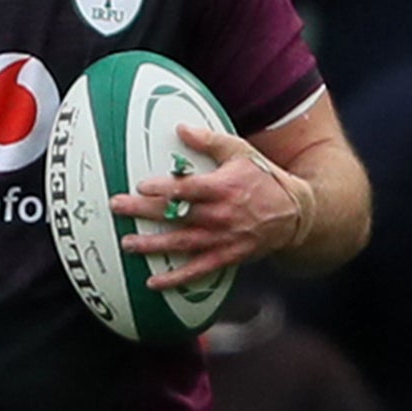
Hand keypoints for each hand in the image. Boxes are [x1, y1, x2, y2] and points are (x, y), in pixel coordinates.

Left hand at [114, 123, 312, 287]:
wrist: (294, 212)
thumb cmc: (262, 177)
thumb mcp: (238, 151)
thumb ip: (208, 140)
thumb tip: (180, 127)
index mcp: (222, 188)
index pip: (188, 189)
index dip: (164, 189)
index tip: (141, 186)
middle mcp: (220, 215)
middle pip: (176, 215)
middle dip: (144, 212)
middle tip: (117, 208)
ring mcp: (222, 239)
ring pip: (182, 243)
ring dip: (153, 245)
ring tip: (127, 244)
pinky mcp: (226, 257)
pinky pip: (197, 270)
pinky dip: (175, 278)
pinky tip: (153, 282)